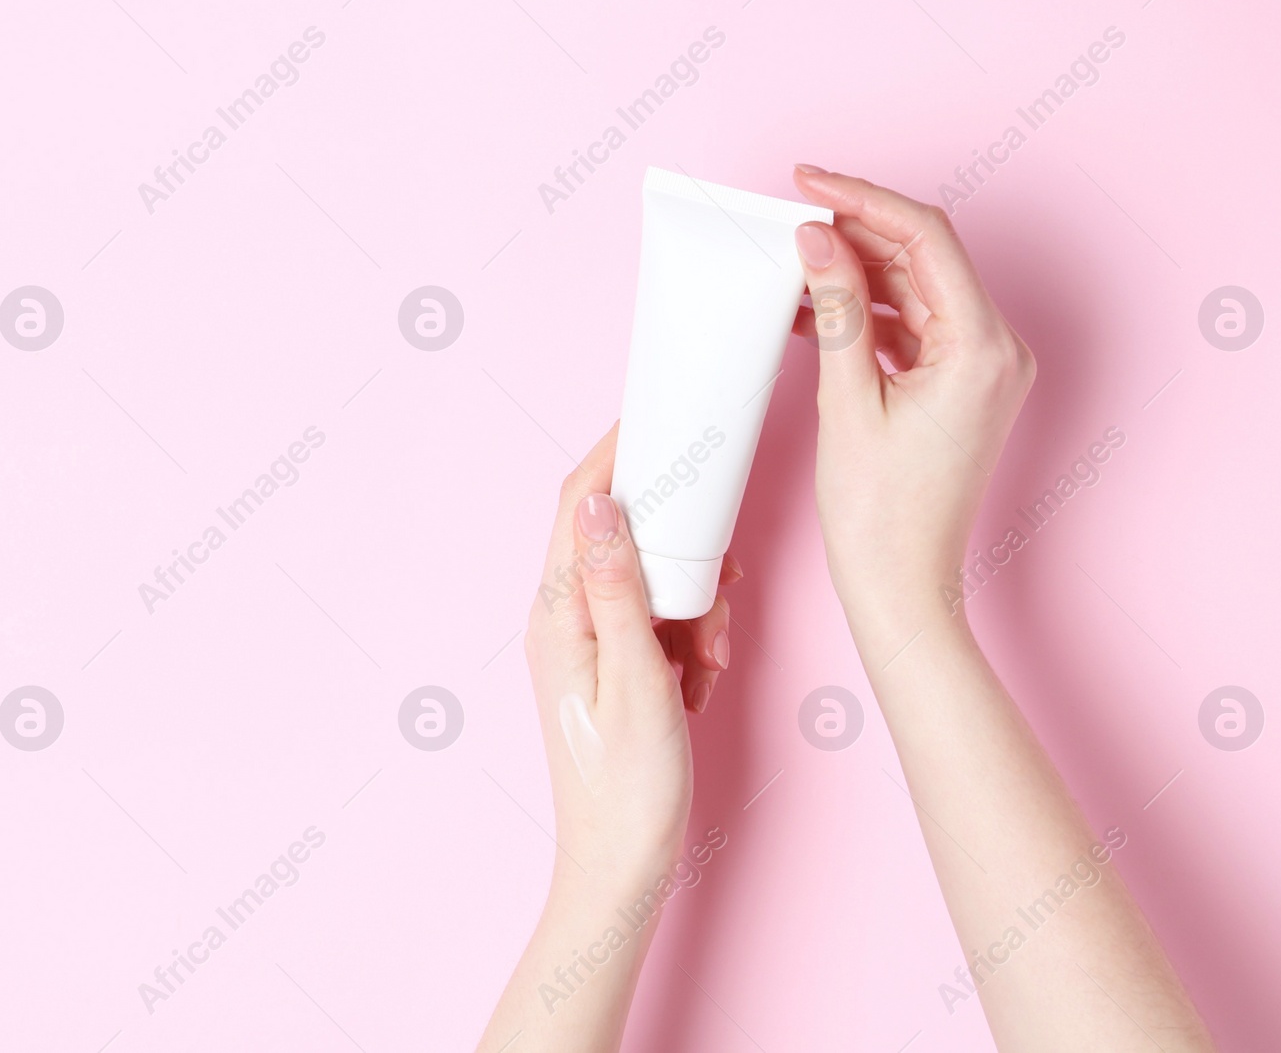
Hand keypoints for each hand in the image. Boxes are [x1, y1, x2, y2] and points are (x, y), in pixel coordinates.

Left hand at [525, 424, 737, 891]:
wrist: (621, 863)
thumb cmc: (626, 786)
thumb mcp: (637, 678)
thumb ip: (620, 588)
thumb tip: (600, 505)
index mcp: (558, 614)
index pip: (580, 505)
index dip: (617, 453)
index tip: (661, 418)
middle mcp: (564, 619)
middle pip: (624, 536)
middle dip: (683, 553)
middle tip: (722, 594)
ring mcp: (588, 642)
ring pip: (651, 580)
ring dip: (695, 605)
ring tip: (712, 659)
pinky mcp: (614, 664)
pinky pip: (658, 620)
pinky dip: (691, 636)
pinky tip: (702, 678)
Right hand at [789, 166, 1034, 637]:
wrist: (902, 586)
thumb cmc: (880, 514)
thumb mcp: (849, 399)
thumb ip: (836, 308)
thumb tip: (817, 237)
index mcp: (983, 347)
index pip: (926, 237)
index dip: (862, 199)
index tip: (809, 180)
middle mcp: (998, 349)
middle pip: (924, 258)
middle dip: (857, 232)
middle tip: (793, 217)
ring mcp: (983, 368)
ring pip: (916, 289)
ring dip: (858, 272)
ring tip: (795, 264)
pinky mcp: (962, 386)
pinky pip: (913, 327)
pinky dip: (867, 314)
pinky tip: (816, 309)